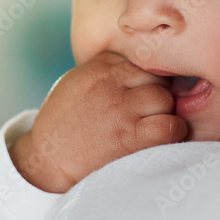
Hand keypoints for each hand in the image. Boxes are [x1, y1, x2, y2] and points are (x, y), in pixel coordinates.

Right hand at [9, 52, 187, 192]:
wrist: (45, 159)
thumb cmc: (65, 122)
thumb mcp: (80, 81)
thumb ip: (111, 71)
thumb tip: (146, 69)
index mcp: (101, 65)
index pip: (144, 60)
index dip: (148, 80)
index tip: (141, 95)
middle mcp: (111, 82)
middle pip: (158, 77)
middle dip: (159, 94)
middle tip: (149, 113)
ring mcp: (120, 108)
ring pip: (165, 98)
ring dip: (165, 113)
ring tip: (153, 125)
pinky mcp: (129, 135)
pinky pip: (170, 125)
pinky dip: (174, 131)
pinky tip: (164, 137)